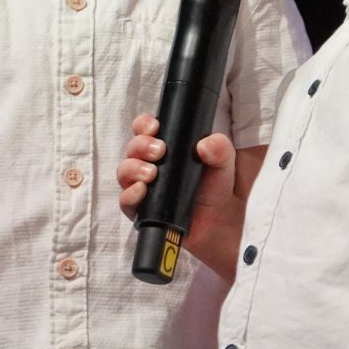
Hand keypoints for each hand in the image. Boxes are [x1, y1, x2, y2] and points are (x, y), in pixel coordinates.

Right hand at [117, 113, 244, 272]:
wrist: (220, 224)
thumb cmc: (218, 189)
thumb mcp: (224, 164)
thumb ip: (220, 149)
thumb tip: (205, 144)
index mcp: (168, 148)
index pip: (145, 129)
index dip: (144, 125)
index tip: (154, 127)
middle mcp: (151, 164)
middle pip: (132, 148)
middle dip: (140, 145)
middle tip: (158, 151)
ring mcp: (144, 187)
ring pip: (125, 172)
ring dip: (133, 168)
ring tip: (151, 173)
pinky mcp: (141, 210)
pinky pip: (125, 201)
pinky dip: (129, 194)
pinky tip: (141, 190)